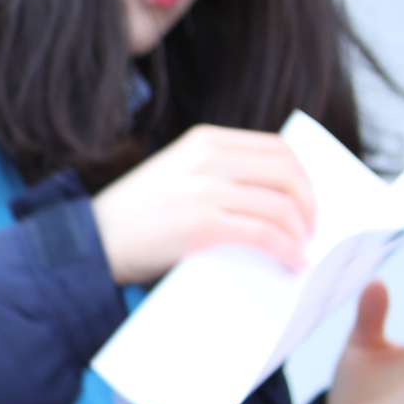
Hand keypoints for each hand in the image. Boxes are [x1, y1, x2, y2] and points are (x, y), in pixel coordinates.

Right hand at [89, 125, 316, 283]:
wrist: (89, 243)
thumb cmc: (134, 220)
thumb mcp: (177, 176)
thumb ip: (218, 174)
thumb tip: (276, 196)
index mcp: (203, 141)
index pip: (277, 147)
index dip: (304, 175)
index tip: (309, 200)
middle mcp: (206, 158)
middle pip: (287, 172)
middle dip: (310, 202)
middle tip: (313, 227)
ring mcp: (203, 190)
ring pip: (280, 204)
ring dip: (302, 231)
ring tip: (302, 249)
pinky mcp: (200, 225)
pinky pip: (263, 233)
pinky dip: (287, 249)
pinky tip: (293, 262)